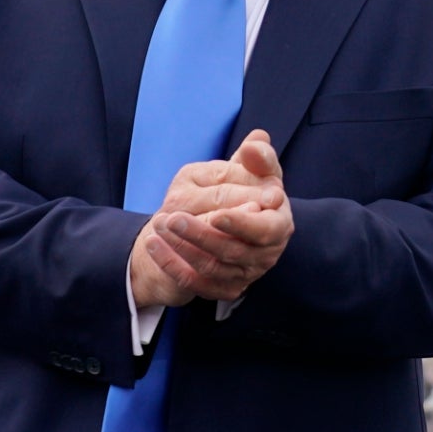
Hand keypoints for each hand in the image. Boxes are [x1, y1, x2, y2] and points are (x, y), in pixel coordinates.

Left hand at [127, 130, 294, 308]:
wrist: (218, 221)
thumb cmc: (241, 192)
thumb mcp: (250, 169)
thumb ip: (257, 156)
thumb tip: (256, 142)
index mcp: (278, 224)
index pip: (266, 229)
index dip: (243, 223)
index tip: (217, 214)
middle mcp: (265, 253)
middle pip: (234, 250)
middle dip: (202, 234)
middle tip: (172, 216)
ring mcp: (244, 274)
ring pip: (212, 267)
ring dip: (182, 247)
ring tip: (158, 223)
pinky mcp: (222, 289)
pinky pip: (195, 282)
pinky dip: (172, 264)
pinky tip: (153, 244)